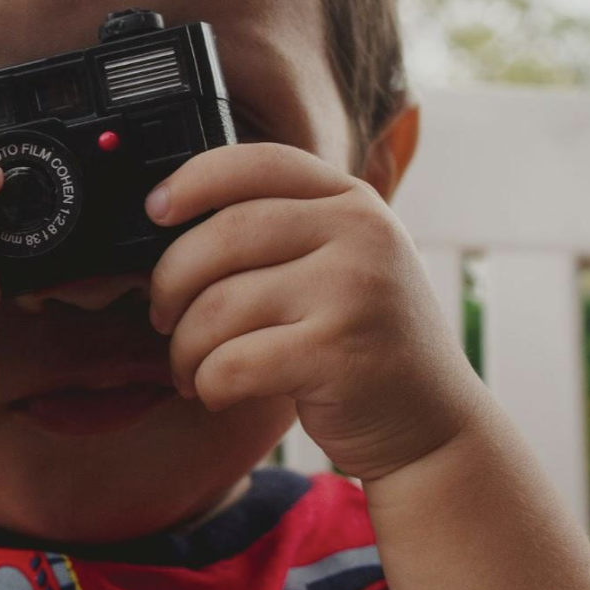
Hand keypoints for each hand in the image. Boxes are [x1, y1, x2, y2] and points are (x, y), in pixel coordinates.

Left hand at [145, 142, 485, 481]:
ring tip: (188, 367)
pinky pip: (233, 362)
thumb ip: (283, 229)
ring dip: (185, 345)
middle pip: (224, 234)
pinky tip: (216, 391)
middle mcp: (360, 233)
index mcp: (352, 200)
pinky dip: (208, 382)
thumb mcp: (342, 262)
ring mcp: (354, 291)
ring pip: (220, 305)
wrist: (434, 426)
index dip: (193, 180)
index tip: (154, 210)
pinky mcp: (339, 354)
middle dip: (171, 281)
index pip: (257, 163)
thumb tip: (169, 220)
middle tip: (162, 316)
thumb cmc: (362, 341)